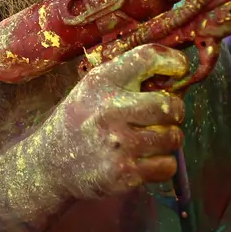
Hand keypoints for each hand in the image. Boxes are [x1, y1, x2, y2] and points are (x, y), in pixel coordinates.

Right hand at [33, 44, 189, 200]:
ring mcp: (118, 144)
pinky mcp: (124, 174)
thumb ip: (128, 75)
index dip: (173, 61)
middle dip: (175, 111)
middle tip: (164, 116)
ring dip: (168, 140)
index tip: (179, 69)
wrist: (51, 165)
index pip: (148, 57)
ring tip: (150, 140)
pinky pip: (166, 166)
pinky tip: (144, 160)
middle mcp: (109, 110)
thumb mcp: (93, 87)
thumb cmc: (81, 120)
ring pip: (173, 138)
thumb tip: (179, 74)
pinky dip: (162, 165)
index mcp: (102, 82)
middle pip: (170, 105)